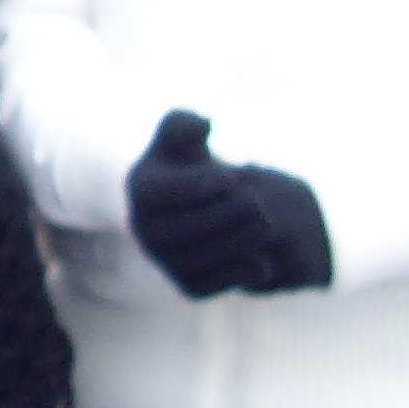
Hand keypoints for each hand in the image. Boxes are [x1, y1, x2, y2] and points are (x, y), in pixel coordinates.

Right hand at [124, 110, 332, 299]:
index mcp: (141, 189)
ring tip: (267, 225)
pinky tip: (265, 260)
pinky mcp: (186, 286)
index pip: (166, 191)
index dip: (201, 185)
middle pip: (188, 226)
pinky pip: (213, 284)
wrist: (192, 207)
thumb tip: (204, 125)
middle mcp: (143, 229)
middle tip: (260, 203)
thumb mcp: (182, 134)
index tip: (234, 175)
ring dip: (239, 242)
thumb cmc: (188, 162)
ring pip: (203, 257)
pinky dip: (239, 274)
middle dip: (228, 215)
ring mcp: (163, 260)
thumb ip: (186, 122)